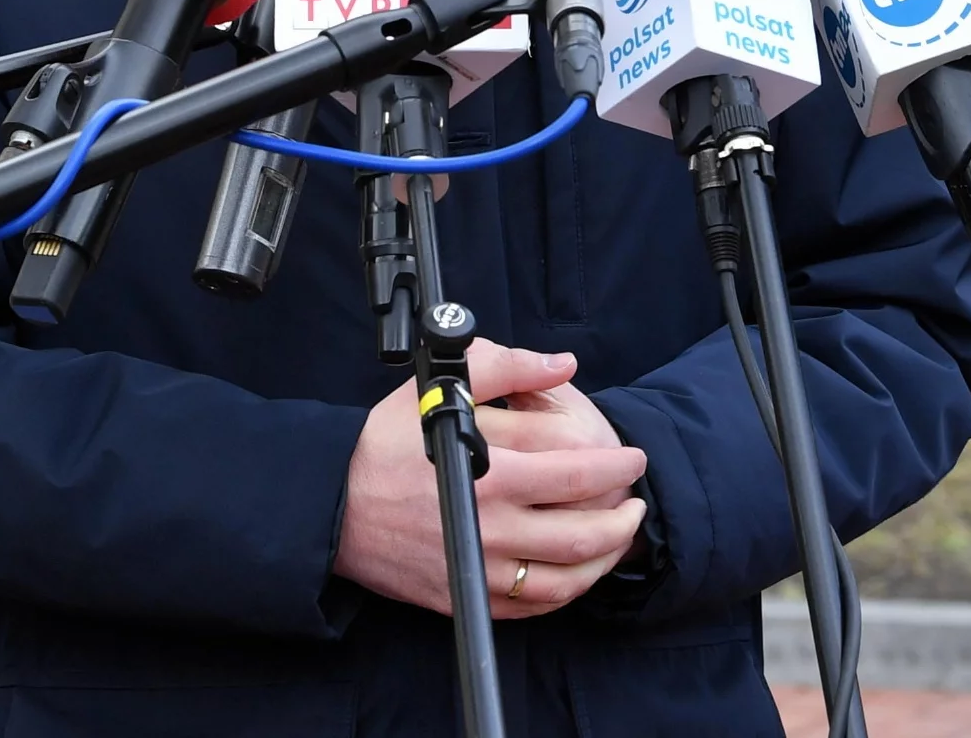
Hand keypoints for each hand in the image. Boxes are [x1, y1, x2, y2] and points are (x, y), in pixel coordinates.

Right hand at [333, 341, 648, 618]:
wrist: (334, 506)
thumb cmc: (386, 445)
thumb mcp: (442, 387)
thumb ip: (507, 368)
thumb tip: (563, 364)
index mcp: (492, 474)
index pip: (578, 472)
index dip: (618, 465)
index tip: (634, 457)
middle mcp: (491, 528)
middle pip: (584, 534)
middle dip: (624, 518)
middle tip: (636, 500)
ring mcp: (480, 570)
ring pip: (566, 579)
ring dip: (605, 559)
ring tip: (618, 537)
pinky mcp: (466, 599)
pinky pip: (531, 607)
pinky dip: (565, 592)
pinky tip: (577, 572)